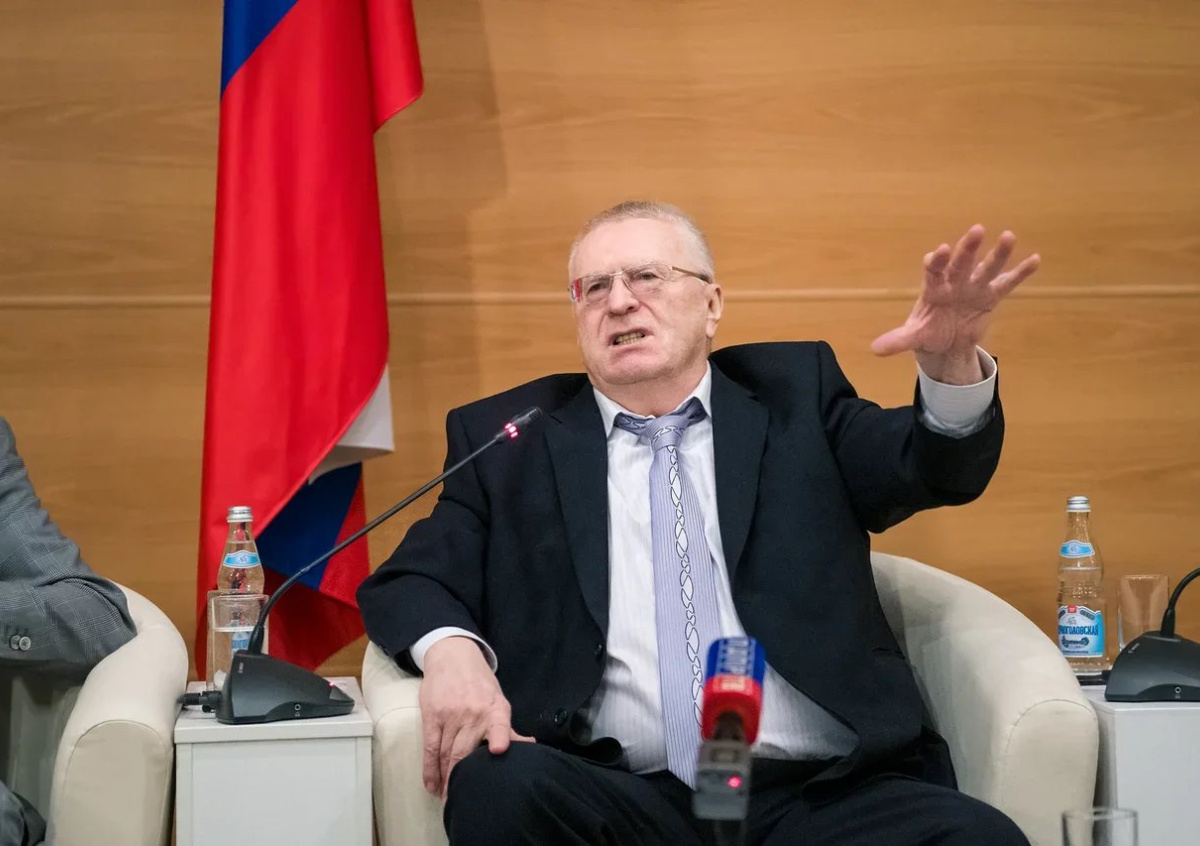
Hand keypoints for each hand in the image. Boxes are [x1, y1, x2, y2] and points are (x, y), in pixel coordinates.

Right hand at [419, 636, 533, 798]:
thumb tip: (528, 747)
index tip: (498, 751)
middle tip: (461, 802)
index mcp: (496, 709)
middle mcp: (473, 712)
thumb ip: (507, 727)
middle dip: (462, 780)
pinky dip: (430, 769)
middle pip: (465, 752)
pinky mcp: (432, 716)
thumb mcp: (498, 701)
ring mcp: (450, 715)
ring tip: (447, 799)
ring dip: (445, 779)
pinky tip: (431, 785)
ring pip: (447, 754)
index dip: (498, 737)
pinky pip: (430, 748)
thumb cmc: (479, 684)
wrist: (453, 656)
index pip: (499, 724)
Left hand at [871, 225, 1039, 383]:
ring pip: (986, 268)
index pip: (934, 271)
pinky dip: (1020, 273)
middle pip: (961, 263)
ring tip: (1008, 236)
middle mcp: (954, 282)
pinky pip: (1007, 283)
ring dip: (998, 254)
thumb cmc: (927, 333)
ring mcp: (974, 287)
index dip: (938, 261)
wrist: (946, 343)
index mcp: (933, 289)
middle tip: (976, 230)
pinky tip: (1034, 260)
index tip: (940, 252)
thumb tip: (874, 350)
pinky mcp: (991, 296)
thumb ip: (897, 341)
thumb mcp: (913, 337)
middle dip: (968, 248)